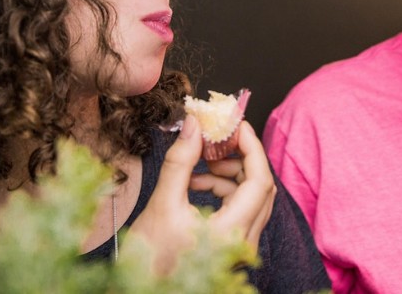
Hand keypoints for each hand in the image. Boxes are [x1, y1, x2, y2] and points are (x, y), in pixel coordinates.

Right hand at [128, 115, 275, 274]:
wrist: (140, 291)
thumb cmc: (148, 259)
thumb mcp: (162, 204)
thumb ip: (181, 161)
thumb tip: (194, 125)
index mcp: (231, 233)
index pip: (260, 181)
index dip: (251, 147)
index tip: (236, 125)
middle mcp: (244, 242)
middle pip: (261, 188)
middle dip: (240, 158)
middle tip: (218, 141)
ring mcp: (240, 247)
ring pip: (252, 198)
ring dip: (229, 175)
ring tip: (199, 167)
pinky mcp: (232, 246)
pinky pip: (240, 209)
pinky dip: (223, 190)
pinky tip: (195, 184)